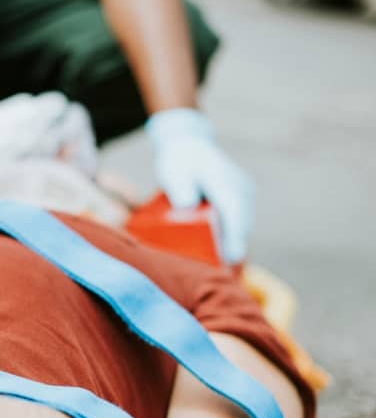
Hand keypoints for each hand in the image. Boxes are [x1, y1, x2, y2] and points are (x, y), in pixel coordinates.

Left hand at [146, 109, 254, 262]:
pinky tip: (225, 253)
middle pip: (242, 222)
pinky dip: (233, 235)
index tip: (231, 257)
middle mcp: (239, 186)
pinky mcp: (241, 198)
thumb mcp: (174, 172)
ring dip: (235, 243)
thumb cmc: (179, 161)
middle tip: (226, 272)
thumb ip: (181, 189)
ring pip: (243, 223)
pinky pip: (240, 220)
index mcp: (223, 179)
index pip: (233, 211)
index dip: (234, 236)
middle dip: (235, 247)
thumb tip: (188, 207)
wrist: (189, 145)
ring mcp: (243, 191)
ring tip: (226, 268)